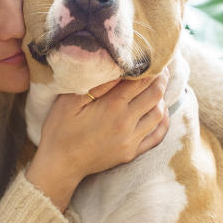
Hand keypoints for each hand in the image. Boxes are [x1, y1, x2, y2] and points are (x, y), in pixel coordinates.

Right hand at [35, 68, 170, 182]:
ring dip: (162, 98)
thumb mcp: (70, 100)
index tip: (154, 58)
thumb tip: (118, 67)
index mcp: (112, 106)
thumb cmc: (60, 129)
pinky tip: (160, 112)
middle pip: (155, 95)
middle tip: (161, 69)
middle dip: (160, 79)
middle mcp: (126, 123)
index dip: (151, 67)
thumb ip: (96, 83)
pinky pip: (157, 136)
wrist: (59, 165)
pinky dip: (163, 121)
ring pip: (159, 114)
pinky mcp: (131, 153)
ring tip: (158, 87)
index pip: (141, 81)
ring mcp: (131, 140)